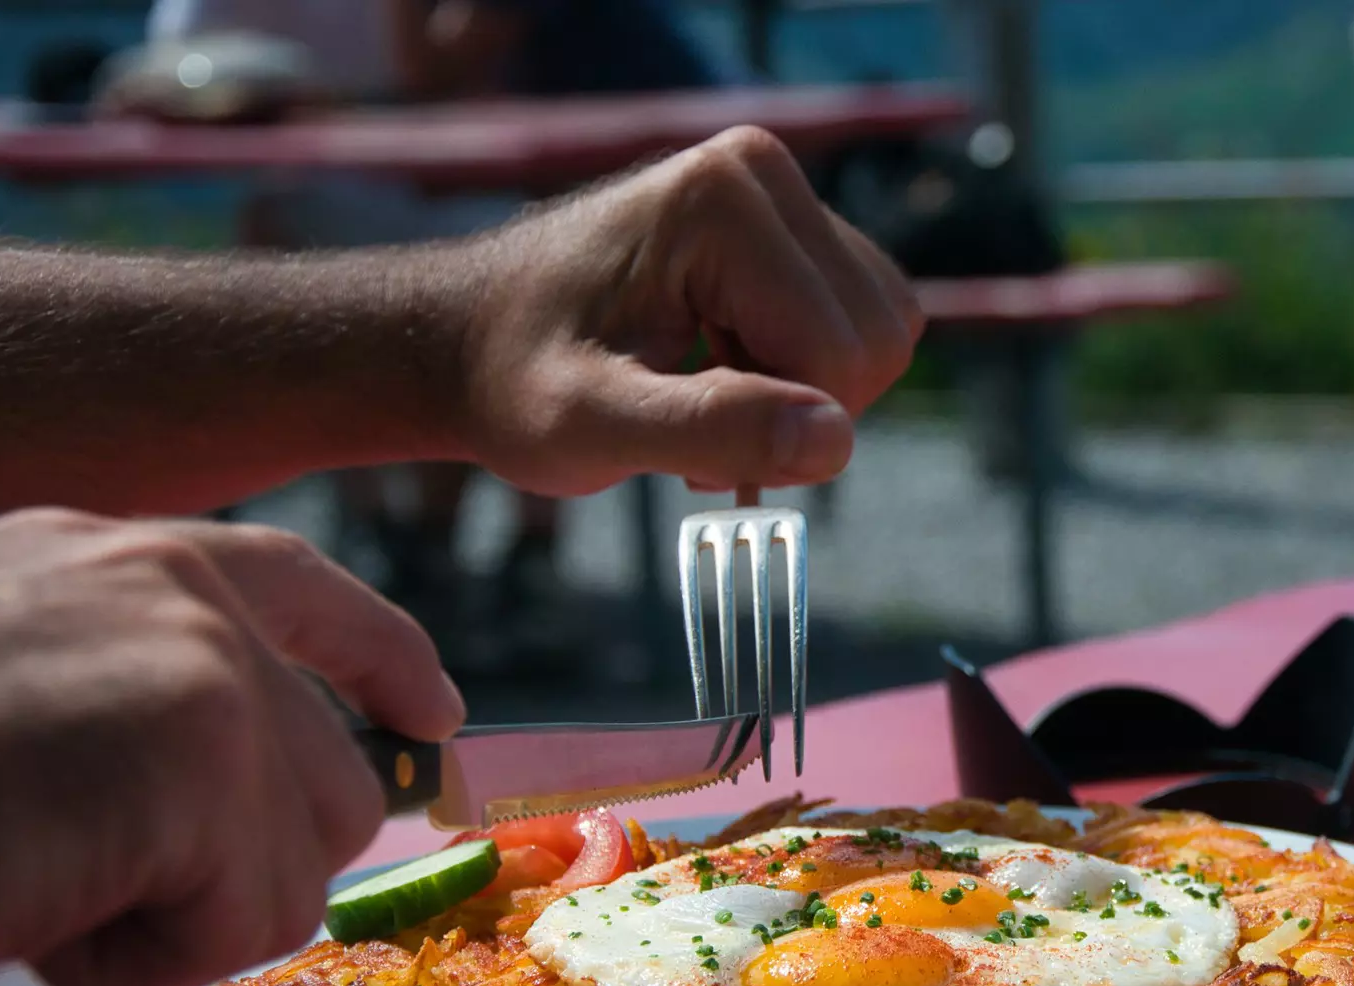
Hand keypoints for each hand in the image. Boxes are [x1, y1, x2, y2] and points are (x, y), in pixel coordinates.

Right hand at [0, 510, 463, 985]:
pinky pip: (242, 921)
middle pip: (331, 779)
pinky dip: (132, 961)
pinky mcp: (198, 755)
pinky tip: (25, 909)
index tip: (433, 716)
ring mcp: (198, 664)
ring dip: (169, 917)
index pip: (302, 586)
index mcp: (114, 556)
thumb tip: (244, 776)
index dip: (380, 657)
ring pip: (298, 862)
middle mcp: (174, 588)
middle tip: (69, 871)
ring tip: (26, 878)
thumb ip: (128, 697)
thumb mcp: (2, 686)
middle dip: (228, 868)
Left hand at [460, 126, 924, 495]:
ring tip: (700, 395)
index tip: (683, 446)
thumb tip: (834, 439)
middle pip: (876, 342)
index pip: (838, 359)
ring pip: (883, 334)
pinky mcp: (796, 226)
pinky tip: (722, 372)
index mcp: (722, 202)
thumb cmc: (516, 383)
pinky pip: (866, 322)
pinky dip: (808, 372)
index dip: (779, 431)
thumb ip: (711, 431)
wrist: (470, 340)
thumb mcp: (591, 427)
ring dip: (804, 393)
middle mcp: (764, 172)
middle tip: (690, 421)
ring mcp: (784, 192)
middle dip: (797, 409)